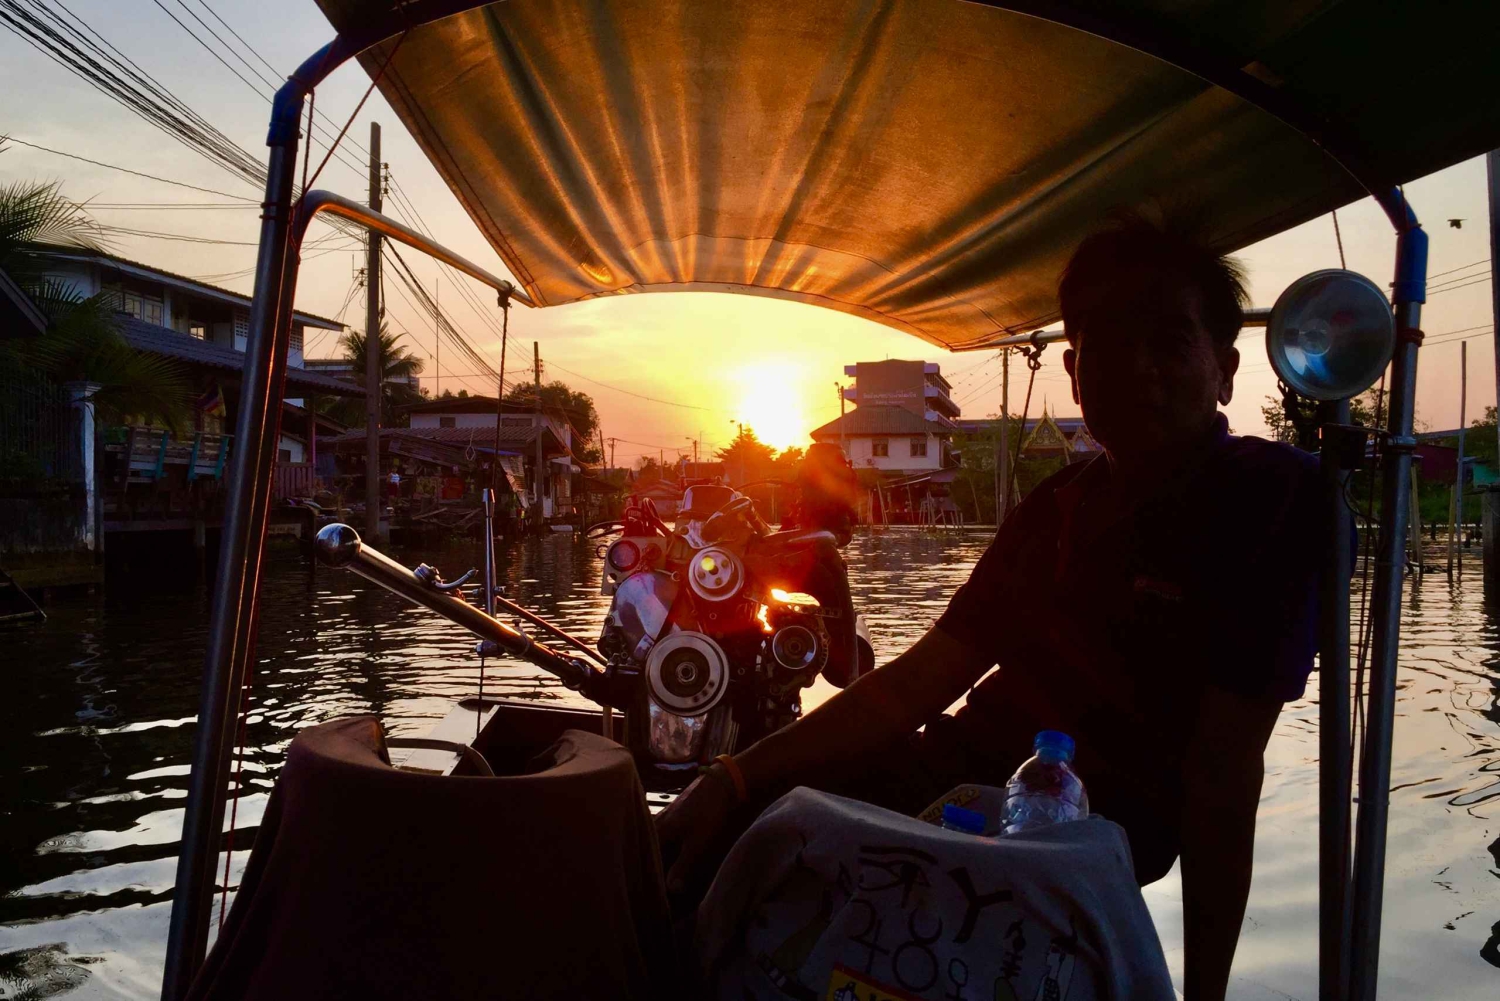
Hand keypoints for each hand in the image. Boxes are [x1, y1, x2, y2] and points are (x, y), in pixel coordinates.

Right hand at [655, 767, 737, 896]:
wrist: (719, 783)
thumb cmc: (707, 813)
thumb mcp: (696, 843)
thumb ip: (683, 866)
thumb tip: (670, 890)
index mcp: (657, 831)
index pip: (643, 858)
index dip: (645, 874)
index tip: (647, 892)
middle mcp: (656, 823)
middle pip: (647, 850)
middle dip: (649, 866)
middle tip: (651, 887)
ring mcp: (664, 818)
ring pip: (656, 842)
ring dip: (658, 857)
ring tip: (659, 875)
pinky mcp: (674, 816)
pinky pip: (664, 836)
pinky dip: (666, 847)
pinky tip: (671, 855)